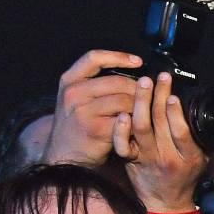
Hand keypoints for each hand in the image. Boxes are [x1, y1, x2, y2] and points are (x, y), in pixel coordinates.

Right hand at [46, 49, 144, 167]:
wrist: (65, 156)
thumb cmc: (77, 125)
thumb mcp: (75, 98)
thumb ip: (94, 83)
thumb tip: (131, 69)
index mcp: (69, 81)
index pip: (94, 58)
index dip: (118, 57)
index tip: (138, 62)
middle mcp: (74, 93)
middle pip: (117, 82)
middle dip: (138, 89)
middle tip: (148, 96)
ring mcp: (84, 111)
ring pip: (125, 100)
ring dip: (140, 106)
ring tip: (143, 111)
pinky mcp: (97, 129)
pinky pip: (126, 119)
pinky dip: (135, 122)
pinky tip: (137, 126)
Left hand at [114, 72, 206, 211]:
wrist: (166, 203)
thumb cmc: (186, 177)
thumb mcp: (203, 159)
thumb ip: (200, 137)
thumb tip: (200, 109)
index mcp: (189, 157)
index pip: (182, 131)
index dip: (175, 112)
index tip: (173, 94)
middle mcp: (167, 157)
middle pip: (160, 122)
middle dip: (159, 95)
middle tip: (159, 77)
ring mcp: (147, 158)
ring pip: (141, 127)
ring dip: (141, 102)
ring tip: (143, 83)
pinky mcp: (131, 160)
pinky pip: (123, 144)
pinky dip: (121, 128)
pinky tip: (123, 112)